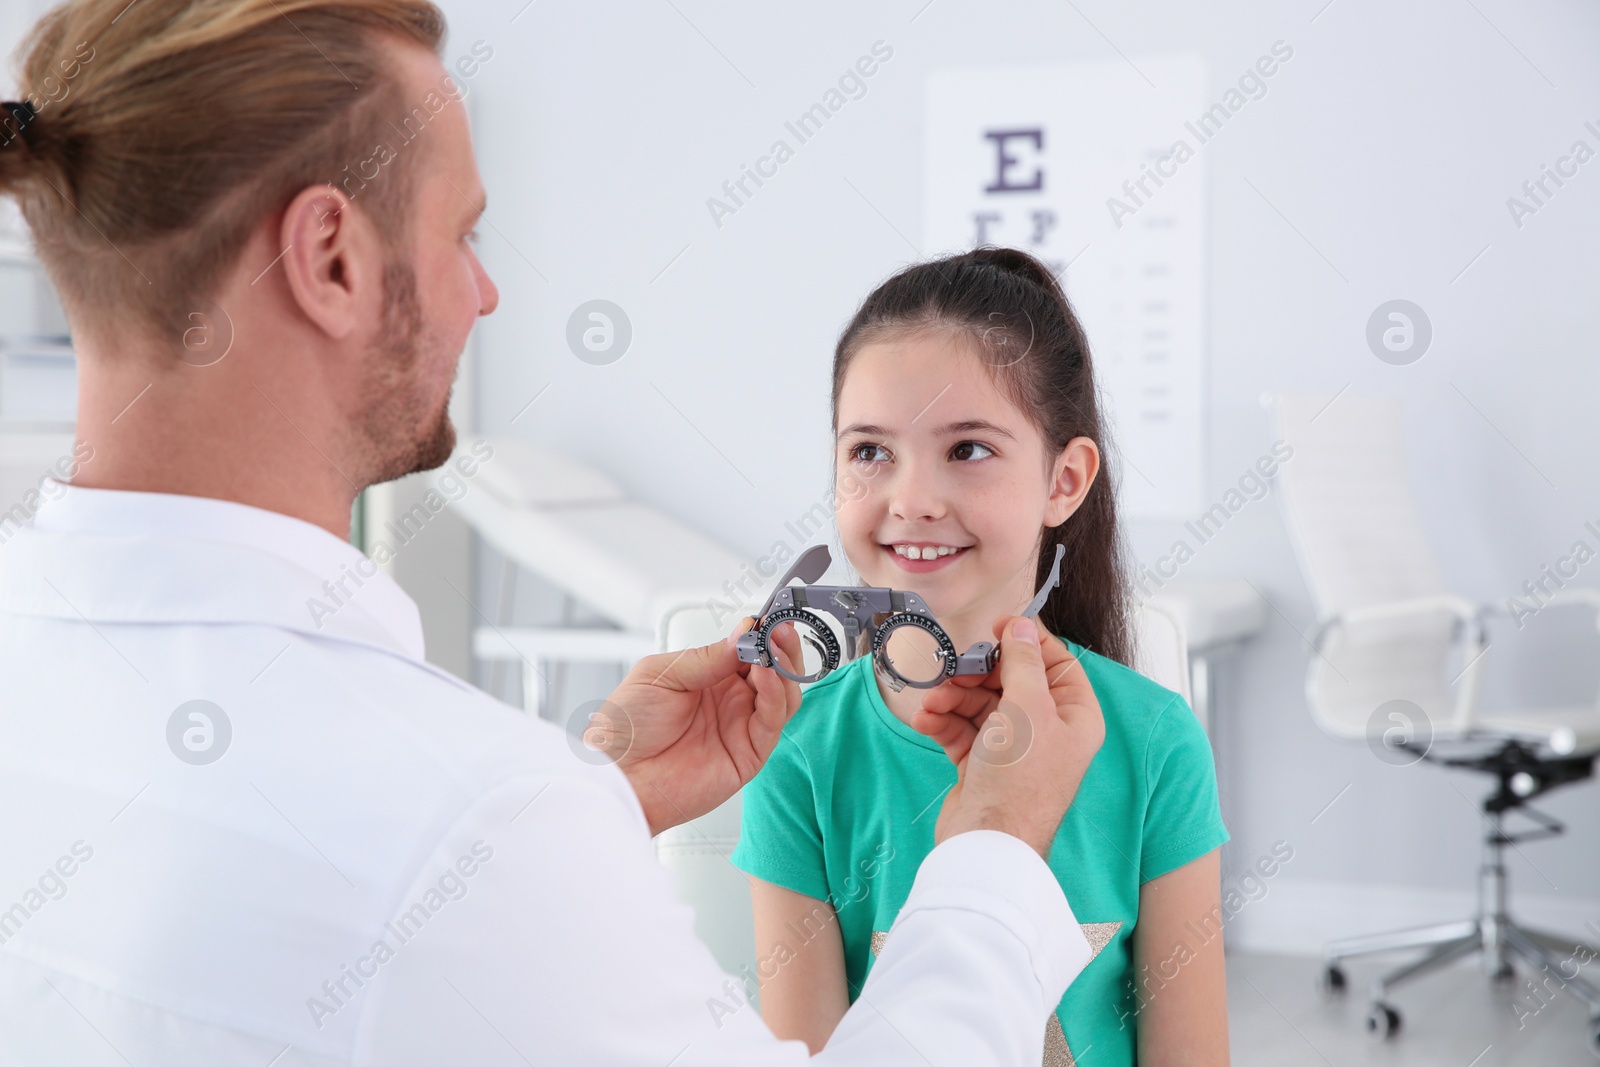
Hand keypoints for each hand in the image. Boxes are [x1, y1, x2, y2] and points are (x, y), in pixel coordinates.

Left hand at [598, 617, 801, 836]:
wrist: (616, 775)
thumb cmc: (626, 728)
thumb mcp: (660, 675)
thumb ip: (706, 657)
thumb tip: (744, 633)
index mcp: (710, 678)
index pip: (750, 650)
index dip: (763, 632)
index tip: (770, 615)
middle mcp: (731, 701)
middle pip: (775, 670)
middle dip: (782, 646)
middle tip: (781, 627)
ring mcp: (742, 727)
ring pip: (783, 695)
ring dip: (785, 668)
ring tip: (773, 646)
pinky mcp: (748, 755)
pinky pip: (773, 722)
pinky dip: (776, 695)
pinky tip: (766, 674)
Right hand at [908, 616, 1104, 858]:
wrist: (988, 842)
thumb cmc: (1019, 777)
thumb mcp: (1027, 707)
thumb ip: (1023, 661)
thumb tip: (1022, 625)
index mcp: (1074, 716)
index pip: (1055, 664)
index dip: (1026, 642)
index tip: (995, 628)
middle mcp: (1048, 731)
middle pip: (1010, 682)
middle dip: (977, 676)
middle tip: (954, 671)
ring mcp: (1014, 749)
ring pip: (981, 705)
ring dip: (953, 699)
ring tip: (933, 704)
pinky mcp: (983, 764)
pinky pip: (962, 730)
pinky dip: (943, 722)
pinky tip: (926, 721)